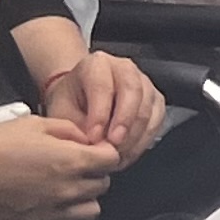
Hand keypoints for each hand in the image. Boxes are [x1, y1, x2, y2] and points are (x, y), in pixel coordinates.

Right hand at [0, 118, 120, 219]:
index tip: (93, 152)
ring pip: (90, 213)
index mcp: (72, 161)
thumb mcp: (36, 123)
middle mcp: (68, 190)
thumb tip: (87, 140)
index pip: (112, 160)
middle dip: (93, 176)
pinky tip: (50, 212)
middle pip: (102, 186)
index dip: (104, 153)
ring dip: (82, 202)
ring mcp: (53, 215)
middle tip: (74, 170)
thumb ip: (69, 130)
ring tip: (64, 192)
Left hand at [35, 50, 165, 155]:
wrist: (80, 99)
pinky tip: (129, 153)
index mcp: (96, 64)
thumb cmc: (70, 103)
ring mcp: (144, 82)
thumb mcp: (62, 112)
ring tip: (119, 155)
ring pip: (148, 106)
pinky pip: (157, 119)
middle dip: (124, 122)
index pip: (103, 85)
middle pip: (133, 91)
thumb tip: (94, 145)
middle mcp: (124, 68)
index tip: (94, 137)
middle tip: (113, 146)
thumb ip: (76, 127)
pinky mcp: (154, 99)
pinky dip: (145, 139)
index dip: (100, 113)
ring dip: (135, 135)